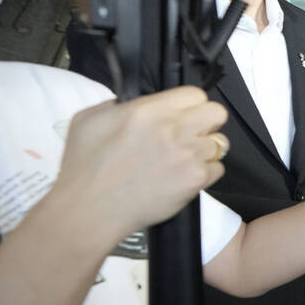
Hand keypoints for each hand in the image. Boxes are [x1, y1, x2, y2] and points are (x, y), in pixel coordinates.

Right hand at [60, 86, 227, 242]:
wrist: (90, 209)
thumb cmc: (83, 166)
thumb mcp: (88, 119)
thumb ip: (118, 105)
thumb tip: (136, 104)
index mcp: (148, 110)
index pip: (194, 94)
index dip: (190, 104)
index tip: (182, 115)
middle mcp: (173, 129)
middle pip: (217, 113)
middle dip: (208, 122)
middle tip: (192, 134)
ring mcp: (188, 155)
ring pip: (221, 143)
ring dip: (206, 149)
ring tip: (185, 159)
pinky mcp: (195, 180)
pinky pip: (217, 169)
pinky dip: (205, 173)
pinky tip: (184, 177)